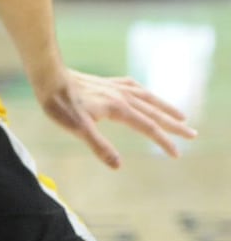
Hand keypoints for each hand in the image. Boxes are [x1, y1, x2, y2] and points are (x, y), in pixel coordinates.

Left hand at [36, 67, 197, 167]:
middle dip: (174, 124)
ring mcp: (114, 87)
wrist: (47, 74)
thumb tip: (118, 165)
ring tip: (180, 115)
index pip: (148, 127)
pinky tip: (144, 93)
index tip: (176, 154)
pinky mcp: (105, 82)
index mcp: (118, 108)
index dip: (163, 141)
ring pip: (146, 97)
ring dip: (164, 107)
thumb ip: (98, 146)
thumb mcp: (77, 128)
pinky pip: (132, 86)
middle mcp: (121, 96)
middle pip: (153, 112)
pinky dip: (145, 92)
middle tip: (193, 134)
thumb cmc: (60, 103)